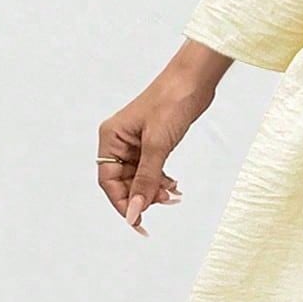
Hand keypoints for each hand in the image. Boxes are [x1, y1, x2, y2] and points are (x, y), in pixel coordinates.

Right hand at [96, 42, 227, 234]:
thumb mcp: (157, 145)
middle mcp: (119, 141)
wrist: (194, 80)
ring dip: (153, 190)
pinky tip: (174, 186)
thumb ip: (146, 179)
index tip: (137, 221)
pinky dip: (160, 180)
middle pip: (123, 182)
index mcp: (111, 138)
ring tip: (172, 195)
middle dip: (142, 196)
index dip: (122, 203)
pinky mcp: (153, 142)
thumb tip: (136, 210)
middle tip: (164, 203)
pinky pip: (151, 169)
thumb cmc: (171, 102)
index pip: (108, 181)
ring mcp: (136, 142)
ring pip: (139, 177)